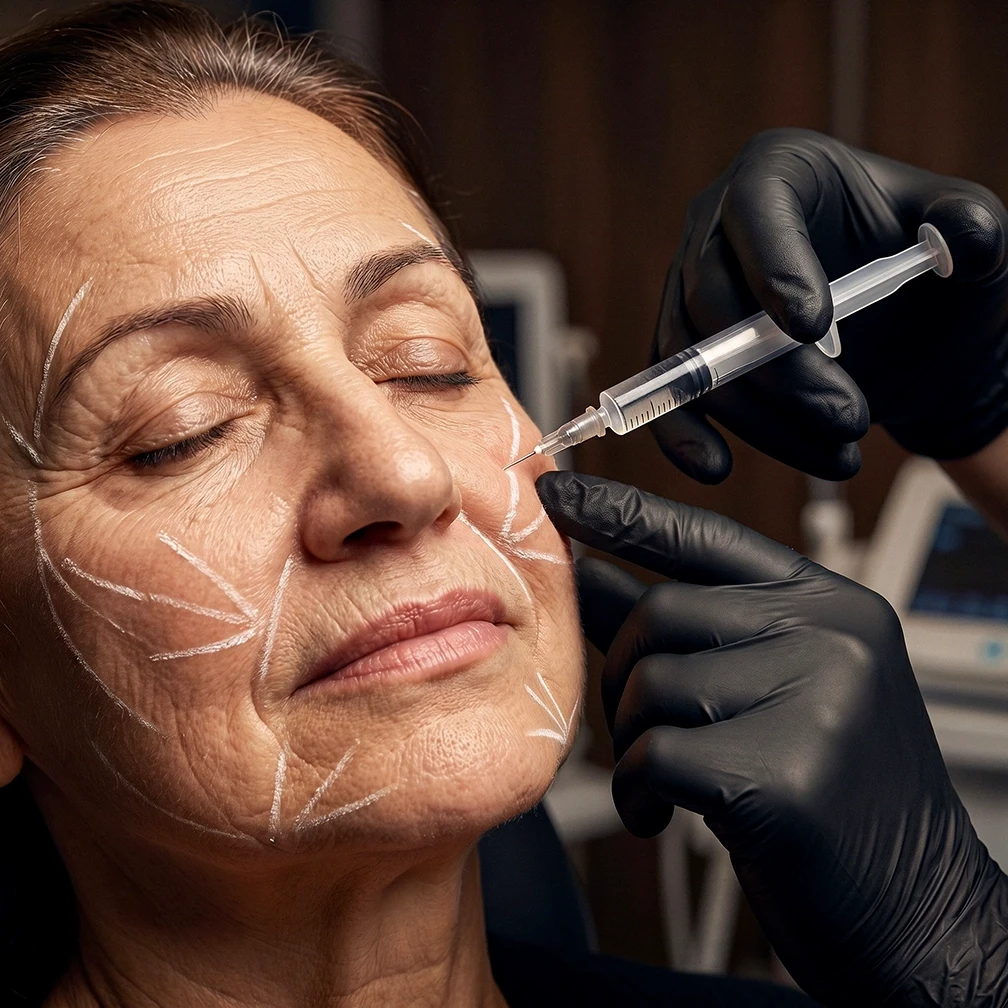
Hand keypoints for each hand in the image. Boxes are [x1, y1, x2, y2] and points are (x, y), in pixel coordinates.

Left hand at [538, 470, 1007, 1006]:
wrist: (915, 909)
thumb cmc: (830, 796)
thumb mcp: (766, 689)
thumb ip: (683, 629)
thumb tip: (587, 571)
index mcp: (832, 605)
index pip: (707, 536)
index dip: (623, 513)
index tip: (557, 494)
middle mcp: (835, 636)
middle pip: (662, 611)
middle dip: (621, 673)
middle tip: (635, 728)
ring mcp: (820, 700)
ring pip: (652, 681)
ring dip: (633, 738)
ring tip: (663, 781)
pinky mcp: (788, 775)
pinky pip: (656, 752)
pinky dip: (637, 789)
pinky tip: (660, 815)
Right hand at [654, 128, 1007, 481]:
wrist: (903, 330)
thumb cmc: (928, 267)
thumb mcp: (968, 234)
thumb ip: (975, 228)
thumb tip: (963, 243)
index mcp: (779, 173)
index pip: (756, 211)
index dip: (773, 268)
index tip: (815, 328)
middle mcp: (715, 228)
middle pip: (715, 300)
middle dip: (779, 371)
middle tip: (847, 417)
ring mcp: (689, 293)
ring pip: (694, 360)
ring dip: (759, 418)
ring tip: (837, 455)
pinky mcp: (683, 352)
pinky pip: (668, 393)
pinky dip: (683, 434)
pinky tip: (716, 466)